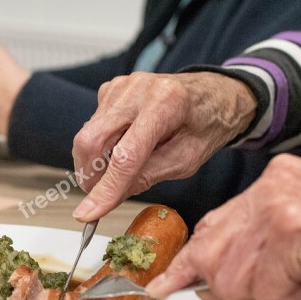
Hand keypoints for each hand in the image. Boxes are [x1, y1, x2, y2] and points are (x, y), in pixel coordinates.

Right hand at [71, 72, 256, 221]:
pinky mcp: (111, 89)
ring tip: (125, 165)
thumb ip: (147, 177)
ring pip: (87, 135)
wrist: (212, 93)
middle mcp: (138, 89)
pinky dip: (102, 146)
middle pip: (92, 139)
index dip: (105, 188)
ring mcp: (121, 86)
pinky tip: (125, 145)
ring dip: (97, 161)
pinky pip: (92, 126)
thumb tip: (108, 198)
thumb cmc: (205, 125)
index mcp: (166, 104)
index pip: (125, 155)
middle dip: (90, 175)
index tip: (89, 213)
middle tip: (101, 195)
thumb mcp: (185, 161)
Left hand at [146, 154, 300, 299]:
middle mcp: (275, 184)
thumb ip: (251, 252)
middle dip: (228, 286)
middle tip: (272, 290)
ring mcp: (281, 204)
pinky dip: (288, 298)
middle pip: (212, 250)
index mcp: (276, 180)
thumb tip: (204, 281)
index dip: (190, 260)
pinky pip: (261, 287)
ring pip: (232, 275)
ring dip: (266, 295)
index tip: (163, 283)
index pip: (212, 224)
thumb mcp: (295, 251)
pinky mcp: (292, 230)